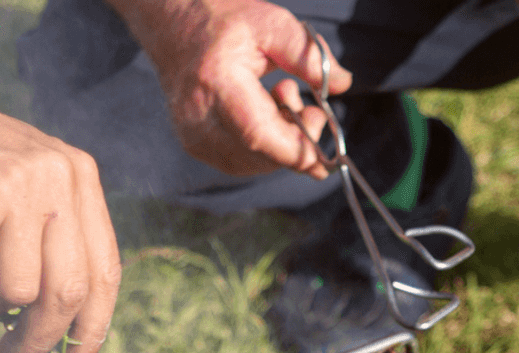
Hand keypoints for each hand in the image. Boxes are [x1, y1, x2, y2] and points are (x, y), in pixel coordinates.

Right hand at [0, 90, 121, 352]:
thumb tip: (61, 328)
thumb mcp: (29, 181)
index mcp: (79, 176)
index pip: (104, 269)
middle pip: (66, 292)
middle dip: (40, 339)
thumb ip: (53, 241)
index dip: (94, 326)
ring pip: (14, 293)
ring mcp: (13, 192)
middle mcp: (55, 180)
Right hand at [120, 0, 352, 178]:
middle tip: (302, 99)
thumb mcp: (272, 24)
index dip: (297, 152)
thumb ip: (309, 55)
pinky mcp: (193, 145)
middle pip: (258, 156)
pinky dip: (262, 148)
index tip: (326, 159)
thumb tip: (342, 86)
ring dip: (278, 144)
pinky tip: (263, 112)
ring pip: (250, 165)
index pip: (259, 135)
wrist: (176, 26)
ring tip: (278, 97)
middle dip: (293, 141)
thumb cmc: (224, 21)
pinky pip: (238, 162)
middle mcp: (197, 117)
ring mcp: (191, 136)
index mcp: (216, 82)